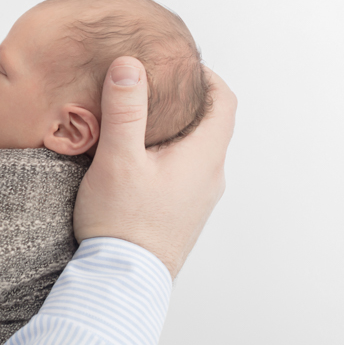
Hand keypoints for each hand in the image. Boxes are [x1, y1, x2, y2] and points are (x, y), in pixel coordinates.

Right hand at [74, 57, 236, 278]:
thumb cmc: (122, 222)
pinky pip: (185, 171)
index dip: (207, 76)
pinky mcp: (182, 213)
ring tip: (141, 114)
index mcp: (204, 157)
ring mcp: (198, 198)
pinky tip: (138, 156)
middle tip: (155, 81)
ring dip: (176, 127)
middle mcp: (210, 177)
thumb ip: (125, 109)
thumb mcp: (118, 158)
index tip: (181, 62)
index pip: (225, 102)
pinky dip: (169, 152)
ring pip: (196, 149)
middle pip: (211, 124)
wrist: (122, 282)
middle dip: (187, 98)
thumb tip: (130, 63)